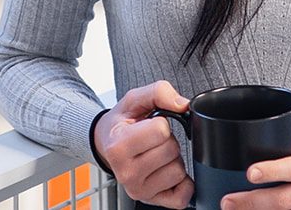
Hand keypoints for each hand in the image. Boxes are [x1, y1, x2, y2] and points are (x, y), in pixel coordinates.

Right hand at [92, 81, 194, 207]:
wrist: (106, 144)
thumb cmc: (122, 123)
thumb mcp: (134, 100)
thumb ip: (159, 92)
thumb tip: (183, 105)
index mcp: (118, 145)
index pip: (161, 130)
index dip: (161, 123)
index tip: (148, 125)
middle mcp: (126, 172)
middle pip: (171, 151)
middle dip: (167, 141)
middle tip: (152, 140)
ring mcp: (138, 190)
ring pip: (178, 172)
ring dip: (173, 160)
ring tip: (156, 154)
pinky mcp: (151, 201)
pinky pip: (182, 196)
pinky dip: (182, 183)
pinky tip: (165, 171)